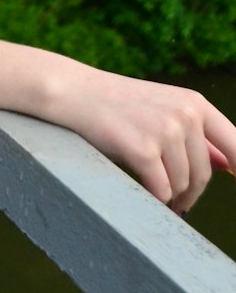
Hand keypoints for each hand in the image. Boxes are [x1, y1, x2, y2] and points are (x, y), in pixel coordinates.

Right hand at [53, 66, 235, 212]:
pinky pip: (161, 191)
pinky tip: (140, 186)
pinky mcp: (143, 148)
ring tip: (149, 182)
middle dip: (189, 192)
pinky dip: (152, 196)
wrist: (73, 92)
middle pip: (205, 174)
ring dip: (168, 193)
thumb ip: (196, 137)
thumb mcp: (162, 112)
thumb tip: (230, 165)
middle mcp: (185, 113)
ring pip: (182, 185)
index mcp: (195, 103)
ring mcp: (165, 130)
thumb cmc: (118, 106)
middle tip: (175, 199)